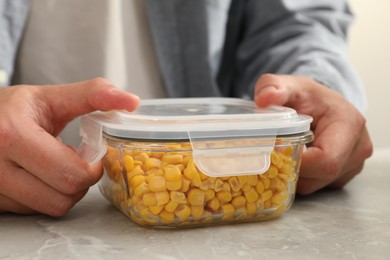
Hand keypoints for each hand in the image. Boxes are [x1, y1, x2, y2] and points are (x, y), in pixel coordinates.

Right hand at [0, 78, 139, 215]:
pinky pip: (35, 211)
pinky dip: (47, 196)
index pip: (71, 174)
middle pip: (63, 197)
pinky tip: (42, 175)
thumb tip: (131, 101)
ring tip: (58, 165)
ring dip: (66, 190)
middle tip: (77, 159)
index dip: (91, 167)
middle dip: (82, 180)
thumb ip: (94, 94)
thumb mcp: (52, 96)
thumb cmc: (13, 108)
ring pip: (52, 209)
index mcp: (13, 136)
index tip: (90, 152)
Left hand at [254, 74, 372, 194]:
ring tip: (283, 152)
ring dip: (294, 174)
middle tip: (273, 152)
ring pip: (315, 185)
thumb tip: (263, 99)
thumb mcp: (289, 86)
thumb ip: (274, 87)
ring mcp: (353, 164)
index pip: (325, 160)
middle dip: (291, 168)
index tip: (274, 150)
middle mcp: (357, 148)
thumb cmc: (307, 96)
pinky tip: (292, 159)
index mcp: (349, 125)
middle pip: (320, 176)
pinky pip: (317, 185)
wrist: (320, 104)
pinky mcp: (343, 174)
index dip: (296, 161)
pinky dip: (300, 177)